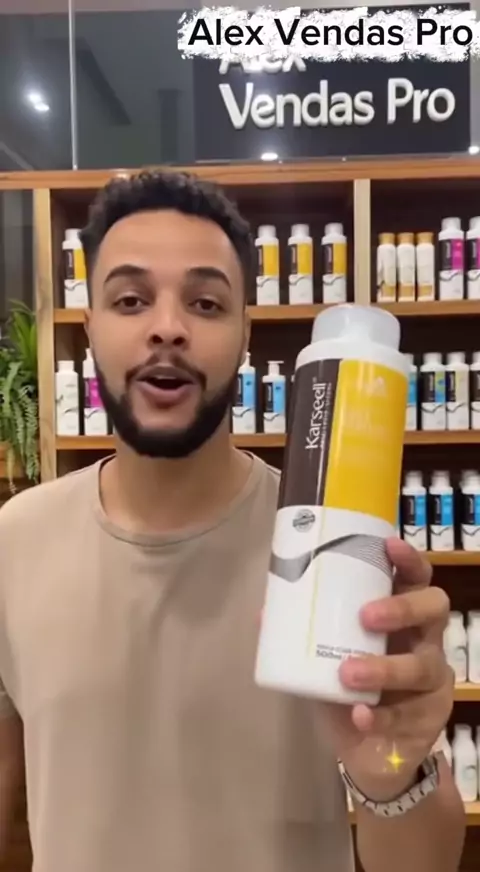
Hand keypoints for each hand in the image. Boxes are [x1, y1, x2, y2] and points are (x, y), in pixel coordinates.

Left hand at [321, 537, 453, 801]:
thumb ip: (302, 637)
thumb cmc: (348, 690)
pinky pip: (408, 714)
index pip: (416, 578)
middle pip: (434, 608)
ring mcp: (433, 679)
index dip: (409, 559)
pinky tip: (359, 714)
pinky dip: (380, 715)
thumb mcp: (322, 660)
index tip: (388, 546)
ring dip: (383, 667)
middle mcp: (424, 640)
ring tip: (347, 673)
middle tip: (366, 616)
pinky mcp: (431, 718)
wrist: (367, 754)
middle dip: (402, 608)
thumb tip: (263, 613)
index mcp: (401, 616)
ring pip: (423, 665)